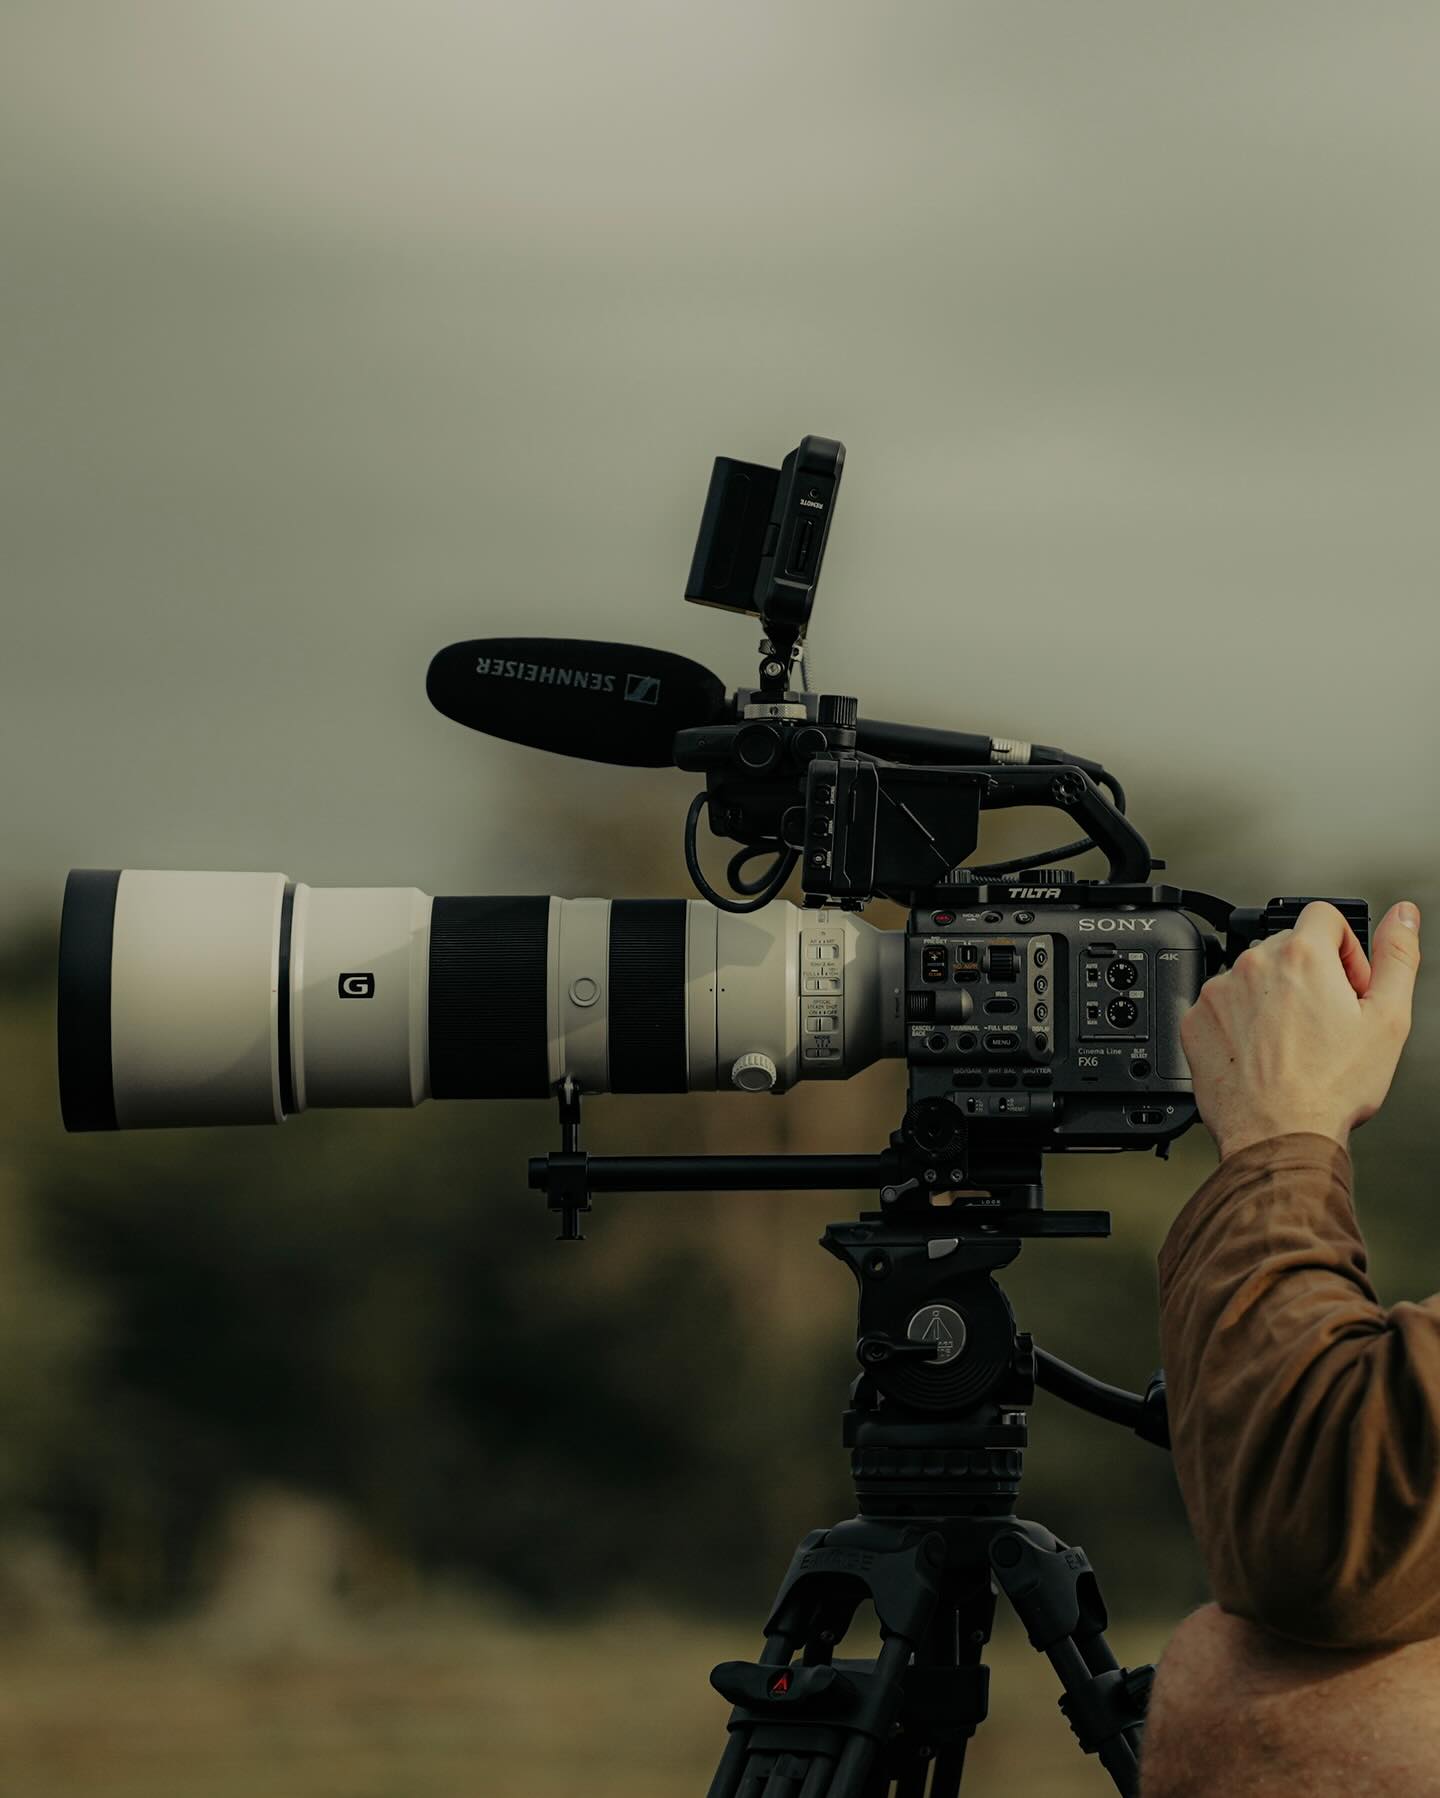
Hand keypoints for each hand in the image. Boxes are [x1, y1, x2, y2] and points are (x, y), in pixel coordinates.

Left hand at [1179, 900, 1421, 1160]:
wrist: (1279, 1135)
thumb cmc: (1331, 1087)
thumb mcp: (1387, 1019)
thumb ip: (1397, 957)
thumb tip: (1403, 916)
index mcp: (1301, 956)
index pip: (1323, 915)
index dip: (1345, 947)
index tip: (1347, 981)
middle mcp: (1252, 966)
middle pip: (1286, 947)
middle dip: (1310, 975)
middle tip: (1325, 1020)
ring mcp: (1217, 993)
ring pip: (1252, 978)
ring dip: (1272, 998)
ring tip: (1292, 1042)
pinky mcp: (1194, 1021)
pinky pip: (1220, 1007)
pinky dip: (1239, 1023)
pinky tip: (1261, 1053)